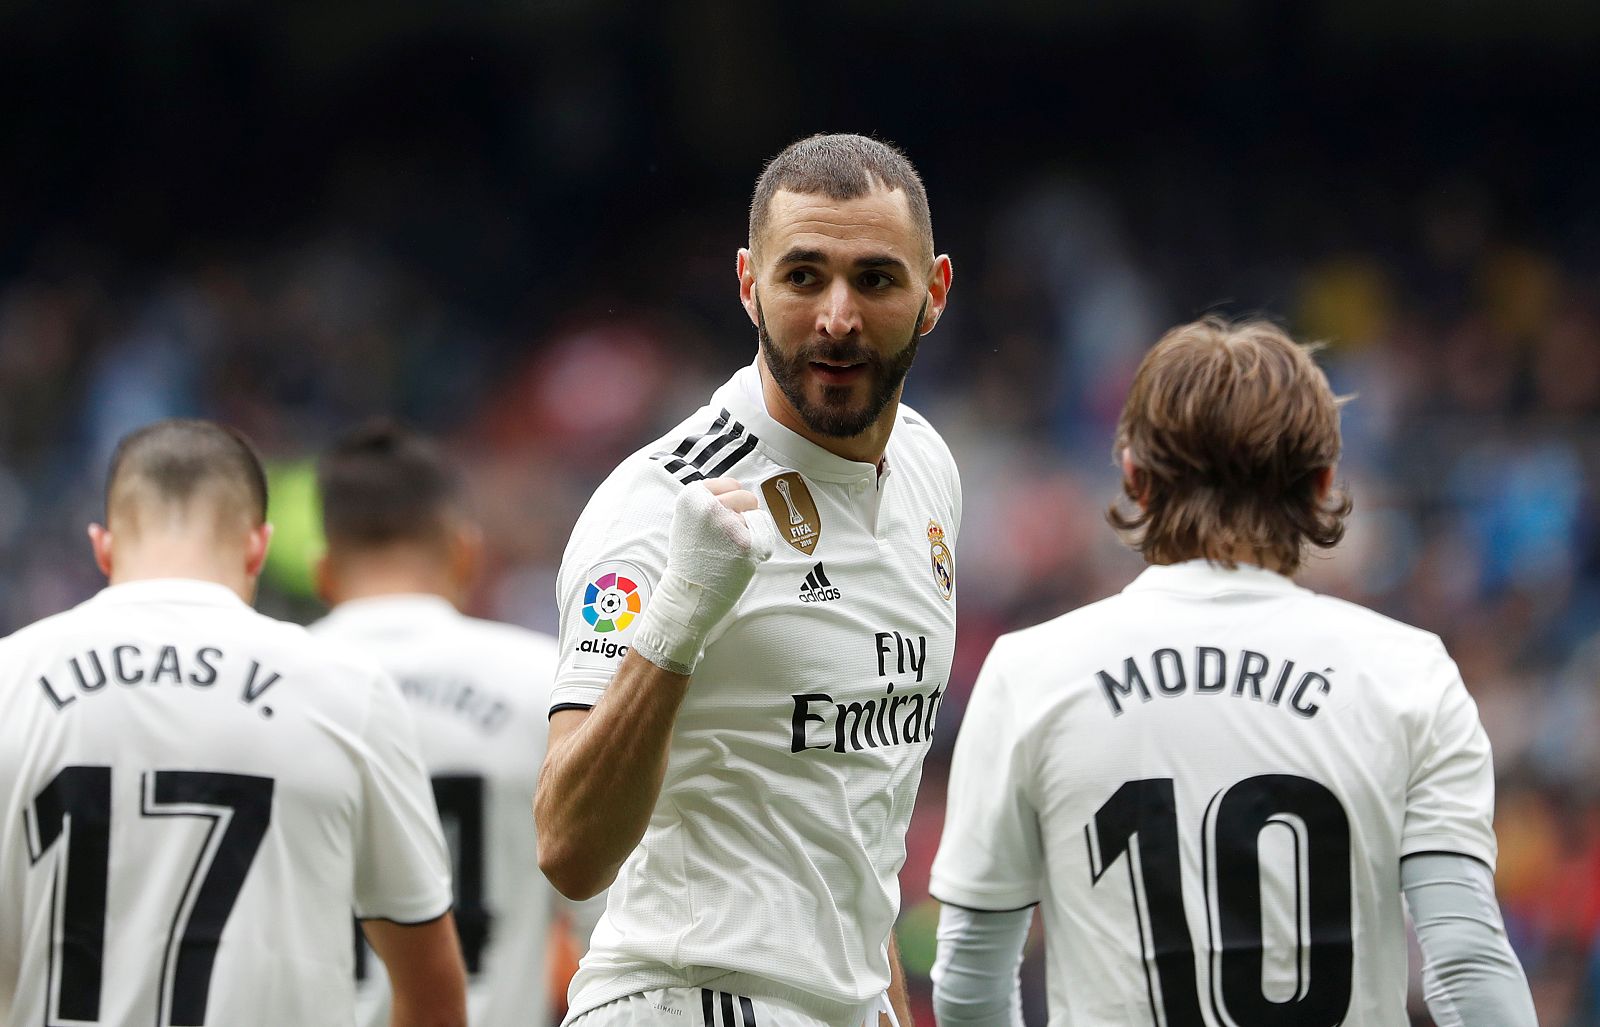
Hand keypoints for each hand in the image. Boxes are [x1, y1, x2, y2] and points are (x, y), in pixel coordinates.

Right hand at [631, 477, 772, 674]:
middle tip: (727, 535)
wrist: (689, 594)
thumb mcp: (686, 519)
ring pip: (756, 514)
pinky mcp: (746, 545)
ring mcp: (729, 526)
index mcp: (692, 496)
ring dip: (748, 529)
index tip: (720, 518)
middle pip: (746, 496)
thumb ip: (707, 500)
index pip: (730, 484)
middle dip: (743, 514)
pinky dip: (759, 544)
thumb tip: (734, 488)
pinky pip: (765, 532)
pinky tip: (740, 556)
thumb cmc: (690, 558)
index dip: (730, 502)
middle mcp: (710, 507)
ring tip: (729, 547)